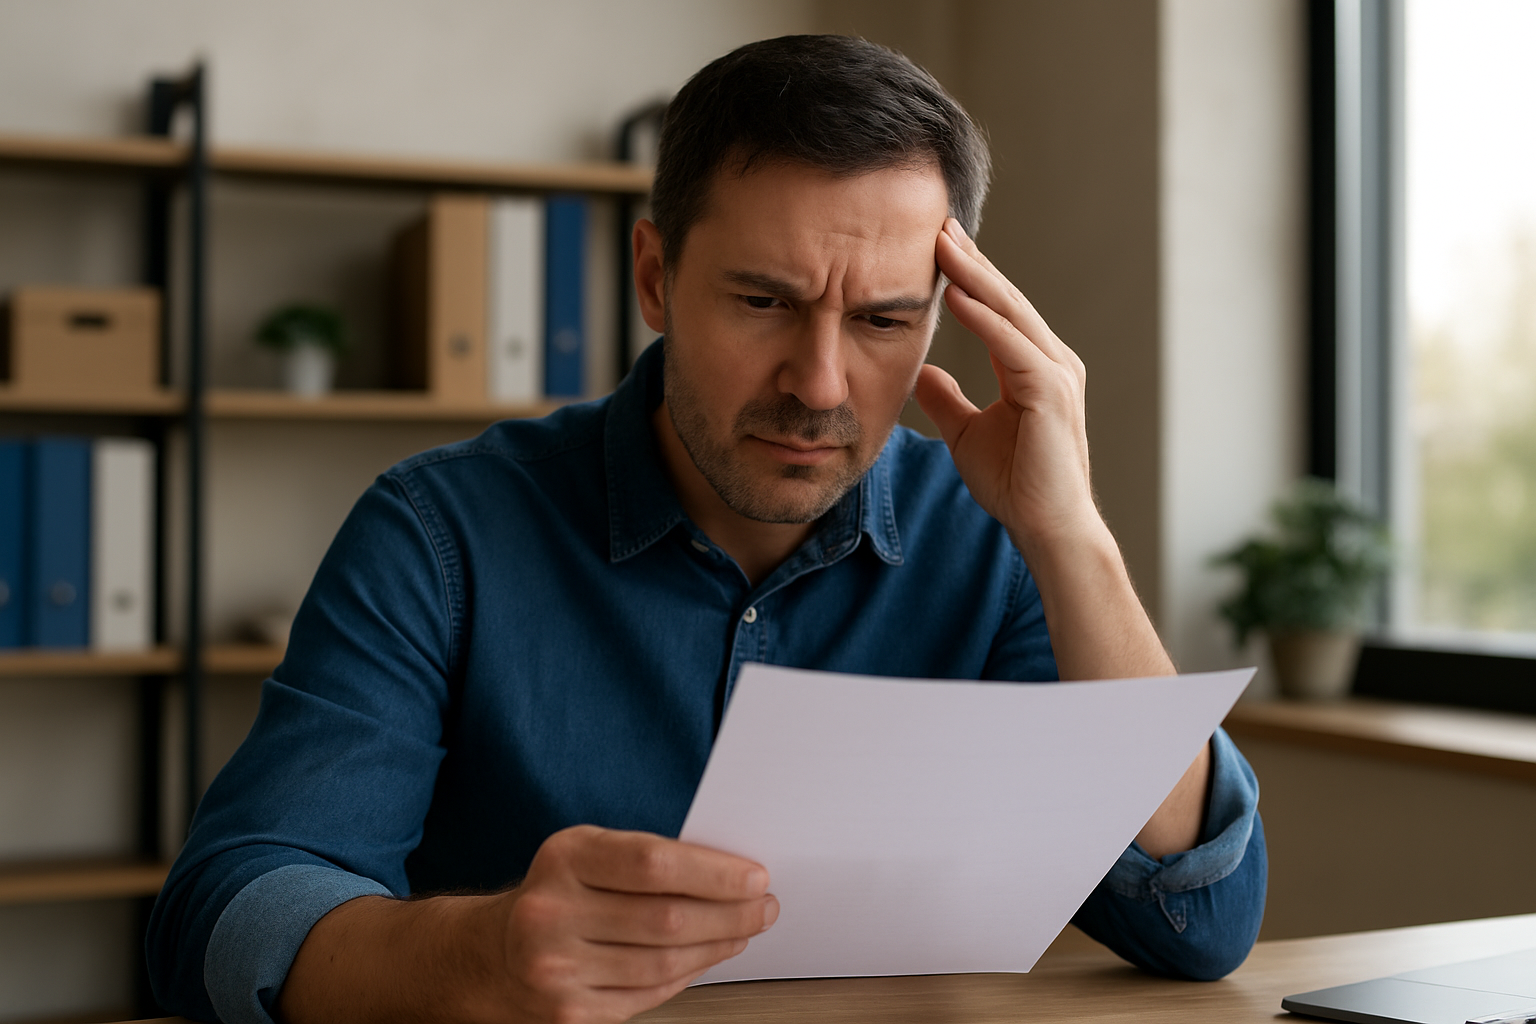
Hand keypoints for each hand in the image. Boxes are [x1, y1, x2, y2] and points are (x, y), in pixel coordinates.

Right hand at [495, 825, 776, 1022]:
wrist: (494, 954)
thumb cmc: (558, 893)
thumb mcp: (588, 853)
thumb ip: (647, 857)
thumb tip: (730, 872)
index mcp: (564, 859)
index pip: (653, 863)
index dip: (714, 872)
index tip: (754, 877)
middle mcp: (552, 914)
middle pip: (666, 918)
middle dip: (730, 914)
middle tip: (763, 907)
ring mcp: (558, 970)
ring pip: (664, 963)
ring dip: (718, 946)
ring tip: (744, 931)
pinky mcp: (570, 1015)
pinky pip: (649, 995)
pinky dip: (689, 975)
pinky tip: (707, 957)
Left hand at [914, 218, 1103, 555]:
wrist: (1046, 528)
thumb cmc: (1016, 485)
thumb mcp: (966, 433)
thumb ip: (946, 399)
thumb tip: (921, 371)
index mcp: (1034, 367)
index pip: (998, 309)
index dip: (969, 275)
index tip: (937, 243)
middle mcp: (1052, 362)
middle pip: (1006, 299)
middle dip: (972, 260)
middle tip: (939, 223)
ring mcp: (1056, 375)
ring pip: (1010, 313)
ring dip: (975, 276)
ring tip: (942, 243)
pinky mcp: (1050, 393)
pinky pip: (1011, 346)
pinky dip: (984, 319)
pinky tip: (956, 294)